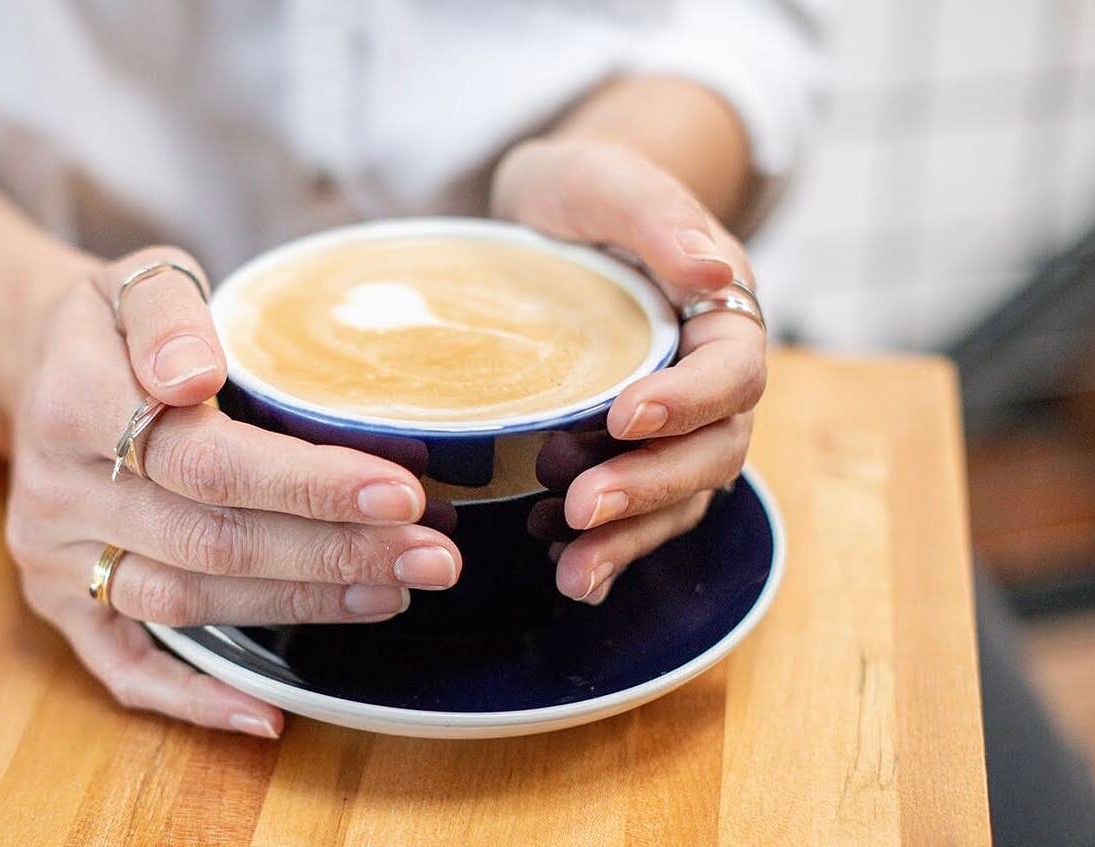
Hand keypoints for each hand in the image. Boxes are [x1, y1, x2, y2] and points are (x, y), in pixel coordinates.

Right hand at [4, 247, 461, 736]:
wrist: (40, 366)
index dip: (308, 485)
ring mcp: (55, 559)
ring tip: (393, 593)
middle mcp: (57, 495)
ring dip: (298, 607)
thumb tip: (193, 376)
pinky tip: (270, 713)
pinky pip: (122, 667)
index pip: (207, 460)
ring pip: (186, 603)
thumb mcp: (138, 279)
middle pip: (211, 541)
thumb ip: (168, 314)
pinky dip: (195, 698)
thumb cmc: (113, 324)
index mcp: (74, 404)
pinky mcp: (60, 604)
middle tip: (433, 556)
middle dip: (333, 554)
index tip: (402, 494)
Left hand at [492, 137, 766, 603]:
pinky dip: (605, 544)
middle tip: (582, 507)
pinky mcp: (627, 451)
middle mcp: (708, 380)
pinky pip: (637, 511)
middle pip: (713, 451)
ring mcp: (673, 423)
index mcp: (721, 314)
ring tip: (573, 572)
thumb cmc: (584, 189)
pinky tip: (559, 561)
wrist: (548, 213)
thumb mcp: (608, 182)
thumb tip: (715, 272)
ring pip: (679, 496)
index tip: (626, 416)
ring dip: (631, 537)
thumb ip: (659, 219)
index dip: (690, 403)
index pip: (733, 372)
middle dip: (653, 486)